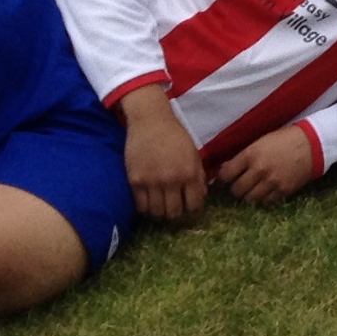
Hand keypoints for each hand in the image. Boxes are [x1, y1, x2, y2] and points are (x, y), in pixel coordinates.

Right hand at [116, 87, 207, 223]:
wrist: (150, 120)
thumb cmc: (175, 136)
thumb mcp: (193, 154)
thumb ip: (198, 176)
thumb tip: (201, 198)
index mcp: (189, 173)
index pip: (194, 205)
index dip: (193, 211)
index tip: (189, 209)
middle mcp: (171, 179)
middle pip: (173, 213)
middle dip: (175, 215)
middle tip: (173, 209)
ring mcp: (151, 181)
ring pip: (156, 212)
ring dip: (160, 213)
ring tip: (161, 206)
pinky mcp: (135, 180)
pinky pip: (140, 206)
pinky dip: (145, 208)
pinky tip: (149, 202)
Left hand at [214, 125, 318, 205]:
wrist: (312, 144)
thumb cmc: (284, 139)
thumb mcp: (260, 142)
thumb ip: (243, 156)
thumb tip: (225, 169)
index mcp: (251, 155)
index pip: (226, 174)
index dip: (222, 179)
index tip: (224, 180)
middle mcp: (259, 170)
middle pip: (236, 190)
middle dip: (235, 189)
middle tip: (239, 185)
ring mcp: (271, 182)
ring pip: (250, 199)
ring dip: (248, 196)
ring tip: (252, 190)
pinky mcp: (283, 191)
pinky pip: (266, 202)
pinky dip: (263, 199)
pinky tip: (266, 192)